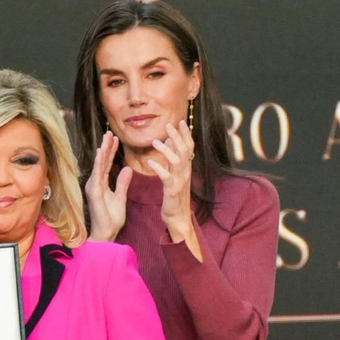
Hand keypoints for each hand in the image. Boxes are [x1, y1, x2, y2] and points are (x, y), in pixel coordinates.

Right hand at [84, 131, 132, 241]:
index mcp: (101, 183)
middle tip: (110, 132)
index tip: (116, 139)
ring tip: (107, 137)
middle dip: (106, 146)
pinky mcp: (94, 192)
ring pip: (98, 164)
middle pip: (101, 161)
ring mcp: (93, 186)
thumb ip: (123, 183)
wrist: (107, 233)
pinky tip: (101, 153)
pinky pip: (97, 174)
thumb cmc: (111, 218)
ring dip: (102, 150)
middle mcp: (95, 183)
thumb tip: (127, 169)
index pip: (106, 163)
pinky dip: (98, 162)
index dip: (111, 151)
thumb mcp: (120, 197)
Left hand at [146, 120, 198, 251]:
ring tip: (155, 142)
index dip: (186, 134)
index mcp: (186, 168)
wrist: (179, 217)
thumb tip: (172, 142)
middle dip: (177, 137)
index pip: (189, 147)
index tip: (181, 121)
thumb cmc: (175, 196)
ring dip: (166, 150)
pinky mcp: (172, 191)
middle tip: (169, 125)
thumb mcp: (176, 175)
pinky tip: (150, 163)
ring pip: (177, 161)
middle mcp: (185, 173)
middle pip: (185, 150)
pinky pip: (166, 177)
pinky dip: (159, 168)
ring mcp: (180, 181)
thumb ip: (174, 159)